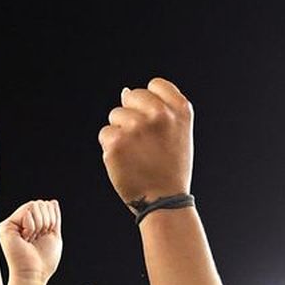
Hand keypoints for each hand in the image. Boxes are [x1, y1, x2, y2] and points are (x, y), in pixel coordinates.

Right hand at [0, 199, 61, 281]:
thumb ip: (54, 218)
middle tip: (38, 238)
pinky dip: (32, 226)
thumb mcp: (54, 235)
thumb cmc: (43, 261)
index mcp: (28, 224)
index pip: (45, 206)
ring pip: (34, 205)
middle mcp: (17, 223)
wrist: (33, 274)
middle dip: (46, 220)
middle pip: (40, 203)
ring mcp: (10, 224)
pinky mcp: (5, 227)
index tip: (44, 236)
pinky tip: (26, 238)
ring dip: (40, 224)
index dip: (51, 218)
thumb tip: (52, 202)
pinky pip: (27, 211)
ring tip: (32, 239)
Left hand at [99, 78, 193, 206]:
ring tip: (135, 152)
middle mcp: (159, 114)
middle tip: (143, 141)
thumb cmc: (170, 167)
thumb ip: (160, 109)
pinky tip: (125, 161)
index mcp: (180, 109)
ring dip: (120, 131)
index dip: (149, 101)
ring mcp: (136, 127)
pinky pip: (105, 134)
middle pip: (131, 96)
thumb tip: (125, 91)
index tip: (153, 121)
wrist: (164, 199)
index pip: (155, 84)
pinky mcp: (116, 143)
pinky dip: (110, 147)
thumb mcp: (178, 132)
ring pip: (115, 115)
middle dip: (131, 114)